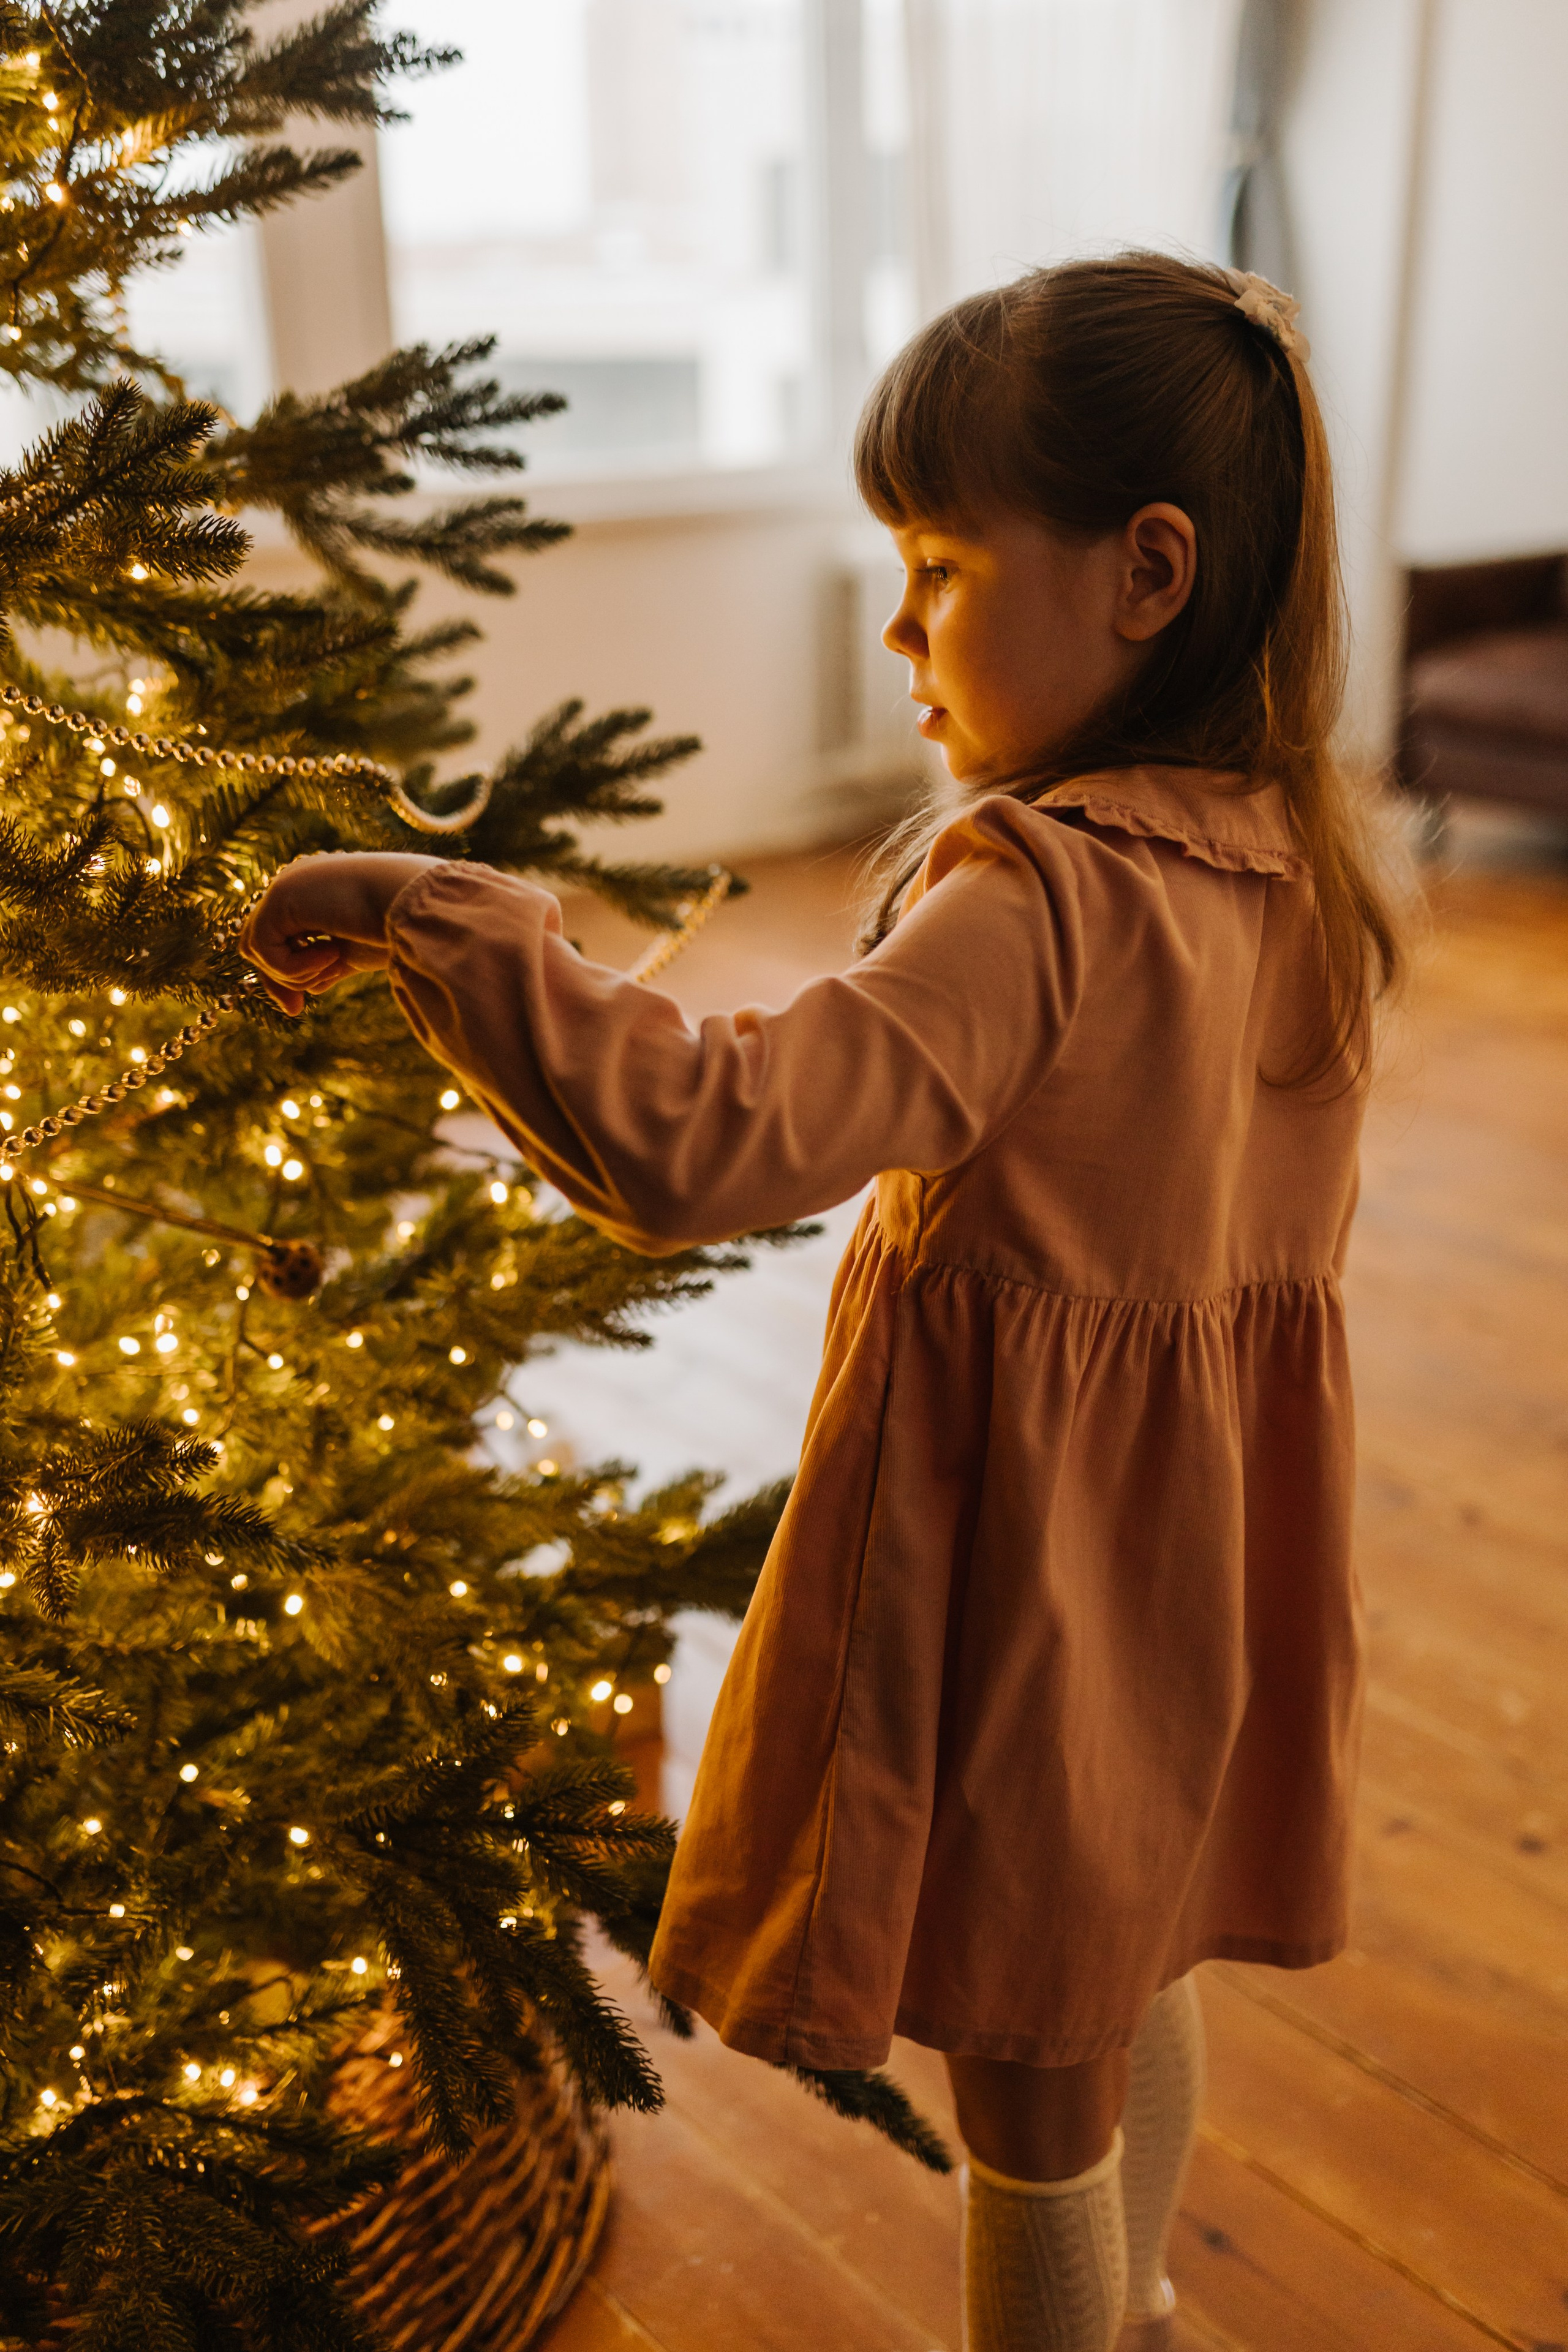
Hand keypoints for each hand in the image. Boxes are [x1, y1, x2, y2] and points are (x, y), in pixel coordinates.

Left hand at [239, 851, 438, 1013]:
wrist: (416, 905)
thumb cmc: (397, 928)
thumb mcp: (354, 953)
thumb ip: (326, 965)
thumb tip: (304, 991)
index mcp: (312, 894)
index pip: (278, 940)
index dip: (284, 976)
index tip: (297, 1009)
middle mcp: (294, 884)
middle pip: (259, 944)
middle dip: (276, 981)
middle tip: (295, 1010)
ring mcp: (285, 886)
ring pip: (256, 948)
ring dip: (293, 973)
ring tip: (334, 965)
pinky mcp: (280, 895)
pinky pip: (262, 947)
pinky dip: (292, 966)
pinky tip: (331, 954)